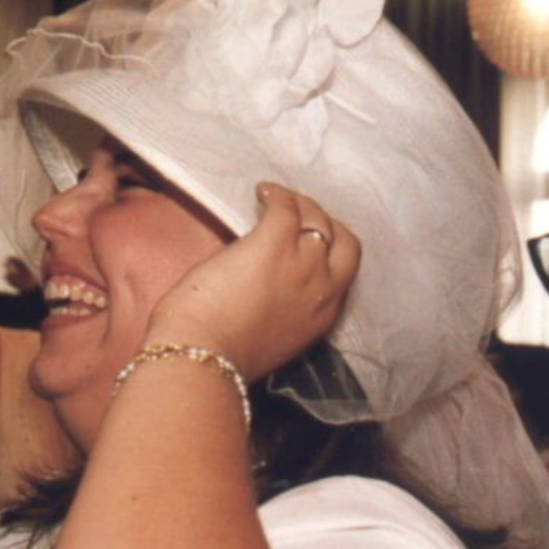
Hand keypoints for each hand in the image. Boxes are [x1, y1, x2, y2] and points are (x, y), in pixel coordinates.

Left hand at [145, 183, 360, 381]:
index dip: (328, 254)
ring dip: (299, 204)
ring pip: (316, 218)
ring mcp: (302, 263)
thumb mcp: (268, 340)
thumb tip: (261, 293)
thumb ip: (278, 315)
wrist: (203, 357)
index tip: (307, 245)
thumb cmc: (219, 356)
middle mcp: (322, 289)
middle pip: (344, 242)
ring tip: (276, 199)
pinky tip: (261, 191)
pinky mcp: (273, 243)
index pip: (341, 275)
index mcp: (321, 318)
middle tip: (301, 216)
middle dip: (327, 224)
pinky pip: (285, 206)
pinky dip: (276, 194)